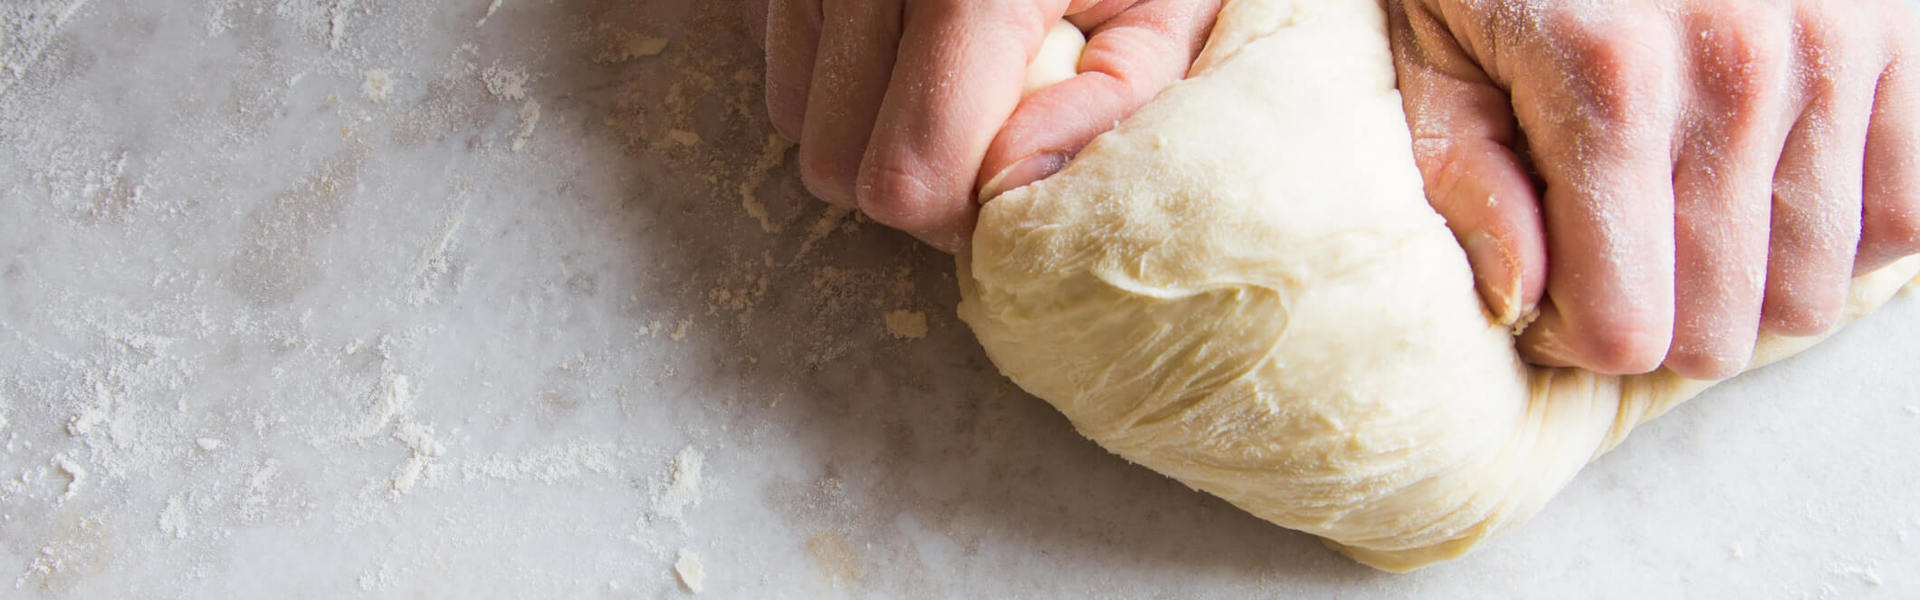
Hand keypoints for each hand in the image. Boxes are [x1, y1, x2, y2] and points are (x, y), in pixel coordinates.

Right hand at [751, 0, 1222, 251]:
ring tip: (948, 64)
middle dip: (911, 172)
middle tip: (984, 128)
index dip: (963, 213)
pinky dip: (836, 62)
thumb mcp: (1171, 2)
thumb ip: (1110, 107)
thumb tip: (1008, 197)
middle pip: (836, 166)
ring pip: (793, 118)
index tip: (1012, 181)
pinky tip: (903, 25)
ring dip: (868, 117)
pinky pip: (776, 51)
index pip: (907, 182)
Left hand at [1388, 0, 1919, 377]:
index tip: (1546, 292)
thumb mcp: (1432, 45)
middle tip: (1608, 259)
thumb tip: (1522, 302)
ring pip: (1815, 288)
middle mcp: (1740, 69)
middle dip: (1653, 317)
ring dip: (1742, 282)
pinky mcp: (1902, 31)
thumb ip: (1466, 177)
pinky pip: (1910, 211)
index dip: (1573, 333)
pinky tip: (1764, 189)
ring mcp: (1837, 46)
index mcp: (1608, 80)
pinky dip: (1841, 229)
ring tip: (1679, 218)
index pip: (1624, 327)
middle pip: (1723, 328)